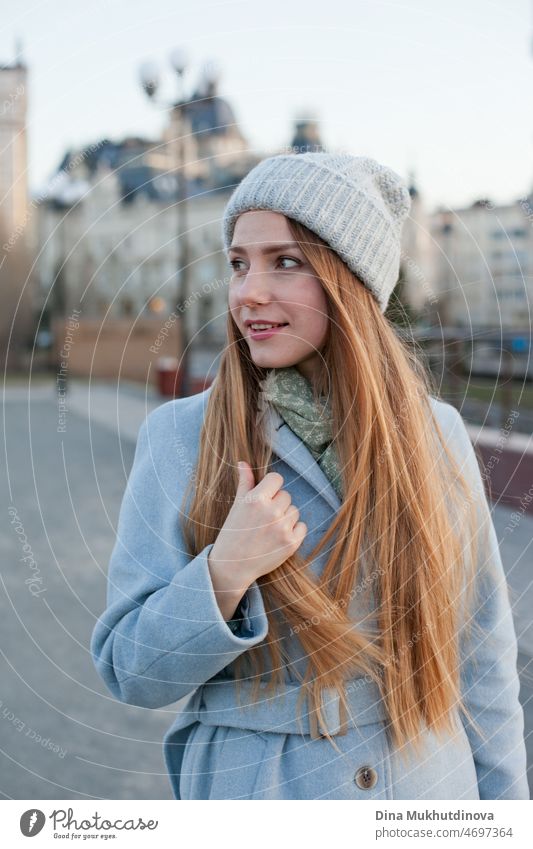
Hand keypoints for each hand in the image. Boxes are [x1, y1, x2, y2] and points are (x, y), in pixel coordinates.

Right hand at [208, 460, 306, 586]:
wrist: (233, 565)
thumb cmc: (233, 532)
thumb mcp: (237, 505)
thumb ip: (245, 483)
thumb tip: (243, 463)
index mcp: (256, 500)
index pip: (276, 478)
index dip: (271, 487)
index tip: (264, 497)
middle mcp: (271, 512)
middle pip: (286, 495)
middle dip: (277, 504)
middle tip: (263, 518)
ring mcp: (282, 528)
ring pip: (294, 511)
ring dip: (285, 517)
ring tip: (269, 529)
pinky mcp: (291, 543)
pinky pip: (302, 526)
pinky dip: (293, 531)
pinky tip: (278, 537)